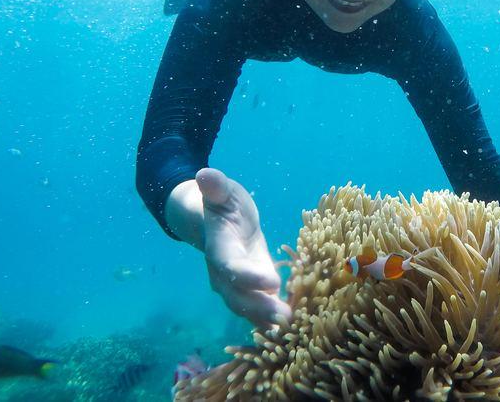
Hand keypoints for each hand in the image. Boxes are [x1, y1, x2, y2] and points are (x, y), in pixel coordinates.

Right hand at [194, 168, 290, 327]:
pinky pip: (260, 306)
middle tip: (285, 317)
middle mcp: (224, 272)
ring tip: (292, 325)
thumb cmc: (220, 202)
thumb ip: (215, 188)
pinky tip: (295, 321)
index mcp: (219, 248)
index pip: (231, 266)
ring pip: (248, 307)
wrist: (213, 221)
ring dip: (268, 318)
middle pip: (238, 296)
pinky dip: (273, 316)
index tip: (271, 282)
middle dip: (260, 308)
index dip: (248, 276)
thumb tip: (204, 174)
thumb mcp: (221, 192)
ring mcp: (236, 284)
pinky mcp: (252, 288)